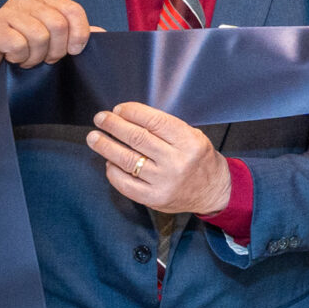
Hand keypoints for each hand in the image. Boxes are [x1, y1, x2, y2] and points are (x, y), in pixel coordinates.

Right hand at [0, 0, 92, 87]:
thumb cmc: (22, 52)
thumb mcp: (53, 42)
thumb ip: (75, 35)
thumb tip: (102, 33)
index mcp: (44, 1)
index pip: (73, 10)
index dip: (79, 34)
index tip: (73, 51)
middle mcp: (25, 1)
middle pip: (58, 24)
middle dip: (57, 50)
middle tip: (46, 59)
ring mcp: (6, 12)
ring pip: (39, 36)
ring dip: (36, 57)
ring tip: (27, 59)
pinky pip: (18, 45)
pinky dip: (19, 58)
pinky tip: (12, 58)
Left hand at [87, 101, 229, 214]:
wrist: (213, 191)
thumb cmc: (199, 160)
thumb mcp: (193, 136)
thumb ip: (166, 128)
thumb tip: (129, 117)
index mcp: (189, 142)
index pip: (154, 121)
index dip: (131, 112)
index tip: (118, 109)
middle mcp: (177, 162)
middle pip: (136, 138)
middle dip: (113, 125)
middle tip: (101, 119)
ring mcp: (164, 182)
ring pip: (126, 160)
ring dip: (105, 146)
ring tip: (95, 137)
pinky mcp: (153, 198)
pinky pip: (125, 183)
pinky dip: (113, 170)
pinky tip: (109, 162)